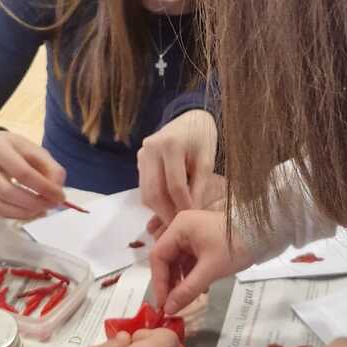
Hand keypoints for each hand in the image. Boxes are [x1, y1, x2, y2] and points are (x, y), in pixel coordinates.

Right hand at [0, 131, 65, 220]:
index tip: (60, 197)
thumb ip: (51, 169)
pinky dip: (13, 215)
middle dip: (33, 203)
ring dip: (23, 213)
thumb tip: (57, 192)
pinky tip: (27, 212)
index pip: (22, 172)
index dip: (43, 187)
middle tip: (50, 206)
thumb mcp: (34, 150)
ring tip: (41, 211)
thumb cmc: (14, 149)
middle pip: (7, 192)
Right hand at [138, 111, 218, 227]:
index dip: (183, 205)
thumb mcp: (207, 160)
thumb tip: (191, 213)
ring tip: (173, 220)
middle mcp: (150, 149)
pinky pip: (144, 187)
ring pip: (145, 193)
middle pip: (154, 191)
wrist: (189, 119)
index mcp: (170, 144)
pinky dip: (155, 200)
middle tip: (178, 226)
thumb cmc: (202, 138)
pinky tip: (167, 206)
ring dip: (158, 210)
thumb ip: (199, 186)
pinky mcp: (139, 160)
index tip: (192, 218)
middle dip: (166, 213)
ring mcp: (142, 154)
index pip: (174, 184)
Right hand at [150, 208, 257, 315]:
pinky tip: (200, 289)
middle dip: (170, 282)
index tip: (163, 303)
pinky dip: (192, 275)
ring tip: (187, 298)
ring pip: (178, 261)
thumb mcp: (210, 270)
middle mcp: (182, 227)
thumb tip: (168, 309)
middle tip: (173, 304)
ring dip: (182, 280)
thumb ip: (187, 290)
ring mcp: (193, 233)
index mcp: (179, 227)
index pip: (158, 256)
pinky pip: (190, 259)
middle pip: (166, 258)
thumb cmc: (235, 246)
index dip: (158, 281)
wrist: (266, 233)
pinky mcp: (203, 240)